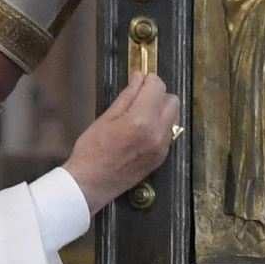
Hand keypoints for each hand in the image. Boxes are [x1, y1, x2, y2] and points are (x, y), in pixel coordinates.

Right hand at [63, 72, 179, 213]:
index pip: (158, 87)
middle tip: (140, 97)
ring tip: (140, 115)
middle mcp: (157, 134)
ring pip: (173, 117)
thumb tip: (139, 79)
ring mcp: (162, 147)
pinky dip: (160, 126)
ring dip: (161, 110)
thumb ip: (127, 96)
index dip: (149, 79)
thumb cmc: (92, 152)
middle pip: (172, 100)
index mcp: (141, 121)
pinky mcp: (161, 158)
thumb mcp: (106, 118)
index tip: (140, 80)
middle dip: (158, 94)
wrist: (91, 184)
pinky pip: (169, 133)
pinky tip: (142, 130)